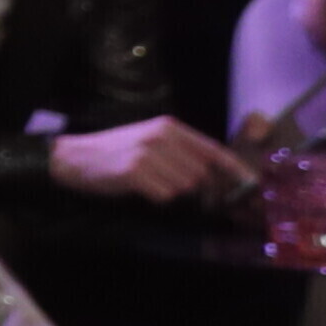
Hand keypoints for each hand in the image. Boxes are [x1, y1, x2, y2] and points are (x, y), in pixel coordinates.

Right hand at [55, 115, 257, 206]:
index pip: (213, 150)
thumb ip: (181, 153)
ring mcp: (147, 153)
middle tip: (169, 186)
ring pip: (184, 187)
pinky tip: (138, 189)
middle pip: (200, 174)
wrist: (72, 157)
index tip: (252, 184)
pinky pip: (164, 195)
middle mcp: (161, 137)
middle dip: (192, 187)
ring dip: (171, 192)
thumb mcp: (150, 142)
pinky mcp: (134, 172)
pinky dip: (155, 198)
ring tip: (149, 184)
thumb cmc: (114, 152)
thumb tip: (215, 178)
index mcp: (169, 127)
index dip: (235, 169)